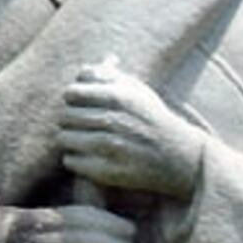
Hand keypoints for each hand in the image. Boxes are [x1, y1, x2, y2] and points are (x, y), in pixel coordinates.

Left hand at [57, 64, 206, 199]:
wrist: (178, 157)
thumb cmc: (152, 119)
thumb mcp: (137, 91)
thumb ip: (108, 77)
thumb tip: (82, 70)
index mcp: (119, 97)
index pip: (71, 93)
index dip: (73, 98)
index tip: (80, 105)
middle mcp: (113, 121)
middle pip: (64, 116)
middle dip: (70, 120)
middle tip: (82, 126)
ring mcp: (109, 148)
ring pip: (63, 139)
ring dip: (70, 140)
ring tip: (82, 141)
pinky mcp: (107, 171)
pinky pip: (70, 161)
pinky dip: (74, 159)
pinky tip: (88, 156)